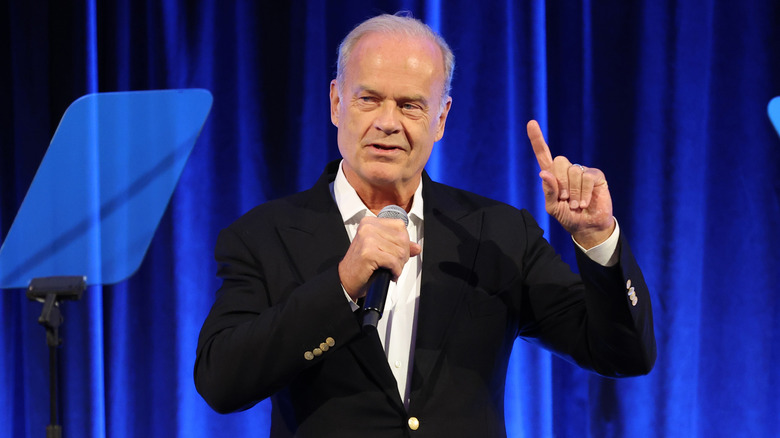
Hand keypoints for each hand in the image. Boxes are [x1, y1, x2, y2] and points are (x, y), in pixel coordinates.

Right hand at [338, 216, 421, 300]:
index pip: (400, 226)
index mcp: (370, 222)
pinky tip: (390, 274)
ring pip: (400, 252)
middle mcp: (368, 227)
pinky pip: (394, 262)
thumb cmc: (362, 266)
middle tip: (394, 265)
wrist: (345, 281)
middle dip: (403, 256)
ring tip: (390, 270)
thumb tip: (417, 247)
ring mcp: (368, 239)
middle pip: (402, 239)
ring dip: (399, 265)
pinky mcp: (369, 253)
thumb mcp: (381, 251)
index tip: (397, 253)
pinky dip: (395, 271)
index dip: (404, 243)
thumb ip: (399, 246)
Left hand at [526, 120, 614, 248]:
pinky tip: (584, 203)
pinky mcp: (596, 176)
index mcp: (552, 175)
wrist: (587, 227)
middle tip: (564, 199)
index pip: (543, 154)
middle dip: (560, 183)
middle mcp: (567, 170)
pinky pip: (586, 177)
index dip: (537, 139)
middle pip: (559, 161)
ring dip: (573, 193)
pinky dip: (583, 193)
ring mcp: (582, 171)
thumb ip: (548, 192)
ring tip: (576, 204)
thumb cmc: (567, 216)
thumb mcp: (552, 208)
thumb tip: (544, 173)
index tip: (531, 123)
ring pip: (573, 171)